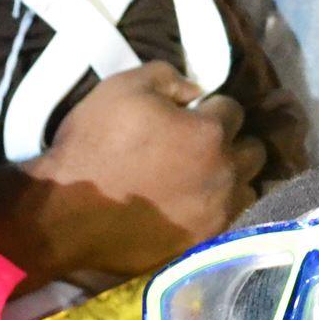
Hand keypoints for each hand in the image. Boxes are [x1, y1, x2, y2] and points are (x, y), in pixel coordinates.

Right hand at [0, 63, 264, 281]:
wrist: (65, 212)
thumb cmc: (93, 144)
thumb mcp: (122, 88)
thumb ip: (167, 77)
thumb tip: (196, 89)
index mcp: (210, 131)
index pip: (233, 109)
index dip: (211, 108)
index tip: (194, 114)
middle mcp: (225, 173)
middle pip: (253, 151)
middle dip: (234, 143)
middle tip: (205, 147)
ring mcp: (217, 212)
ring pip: (248, 189)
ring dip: (233, 179)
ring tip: (206, 179)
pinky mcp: (203, 242)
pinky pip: (230, 221)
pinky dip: (220, 210)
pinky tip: (198, 207)